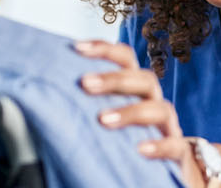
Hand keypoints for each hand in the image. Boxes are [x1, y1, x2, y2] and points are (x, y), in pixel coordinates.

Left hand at [74, 40, 205, 187]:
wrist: (167, 172)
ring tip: (103, 120)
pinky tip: (140, 149)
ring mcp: (169, 128)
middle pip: (144, 79)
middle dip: (115, 79)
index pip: (126, 59)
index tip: (77, 48)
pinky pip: (175, 146)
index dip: (105, 49)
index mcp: (136, 90)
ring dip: (131, 111)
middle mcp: (154, 103)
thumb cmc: (127, 140)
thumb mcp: (107, 117)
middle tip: (85, 83)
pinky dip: (159, 146)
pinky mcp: (179, 154)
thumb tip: (42, 94)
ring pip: (161, 109)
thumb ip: (86, 105)